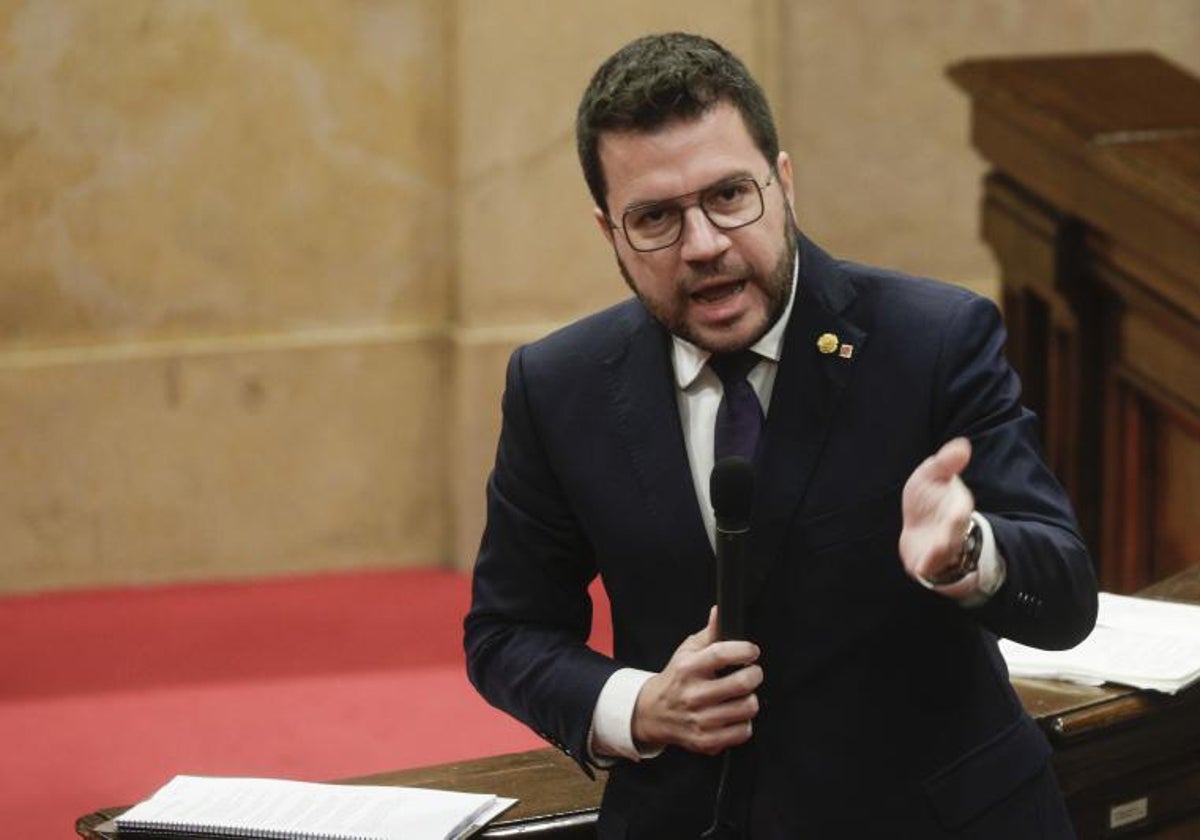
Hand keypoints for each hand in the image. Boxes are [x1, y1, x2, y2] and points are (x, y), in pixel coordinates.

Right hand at [631, 607, 762, 755]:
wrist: (653, 713)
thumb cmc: (676, 679)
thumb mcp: (687, 650)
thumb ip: (709, 632)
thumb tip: (719, 612)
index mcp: (688, 668)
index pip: (721, 654)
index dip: (744, 650)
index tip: (751, 651)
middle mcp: (693, 694)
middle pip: (742, 683)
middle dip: (754, 674)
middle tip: (751, 673)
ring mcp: (700, 720)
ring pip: (747, 708)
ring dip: (750, 699)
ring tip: (741, 695)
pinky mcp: (706, 740)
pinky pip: (742, 731)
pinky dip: (744, 723)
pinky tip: (734, 715)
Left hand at [899, 437, 975, 595]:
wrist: (920, 525)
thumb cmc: (929, 498)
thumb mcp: (933, 475)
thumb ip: (946, 463)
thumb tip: (962, 444)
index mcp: (957, 507)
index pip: (961, 510)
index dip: (958, 512)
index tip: (958, 511)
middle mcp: (952, 531)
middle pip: (954, 536)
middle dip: (950, 537)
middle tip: (943, 542)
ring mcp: (940, 549)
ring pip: (943, 554)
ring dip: (939, 555)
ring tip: (932, 558)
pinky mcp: (926, 563)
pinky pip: (928, 568)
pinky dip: (926, 568)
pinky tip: (920, 568)